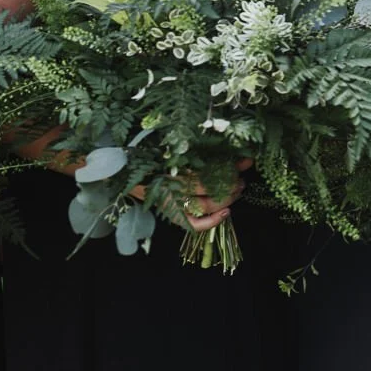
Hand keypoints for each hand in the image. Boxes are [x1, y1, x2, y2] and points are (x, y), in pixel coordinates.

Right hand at [134, 158, 252, 231]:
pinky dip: (211, 222)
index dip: (230, 165)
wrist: (124, 171)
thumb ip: (201, 148)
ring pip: (205, 204)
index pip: (207, 166)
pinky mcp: (171, 213)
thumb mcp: (175, 146)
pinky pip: (193, 223)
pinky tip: (227, 213)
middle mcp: (172, 183)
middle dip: (231, 183)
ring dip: (227, 198)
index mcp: (172, 164)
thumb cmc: (154, 156)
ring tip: (239, 190)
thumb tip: (233, 149)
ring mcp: (172, 200)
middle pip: (208, 185)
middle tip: (242, 179)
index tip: (246, 161)